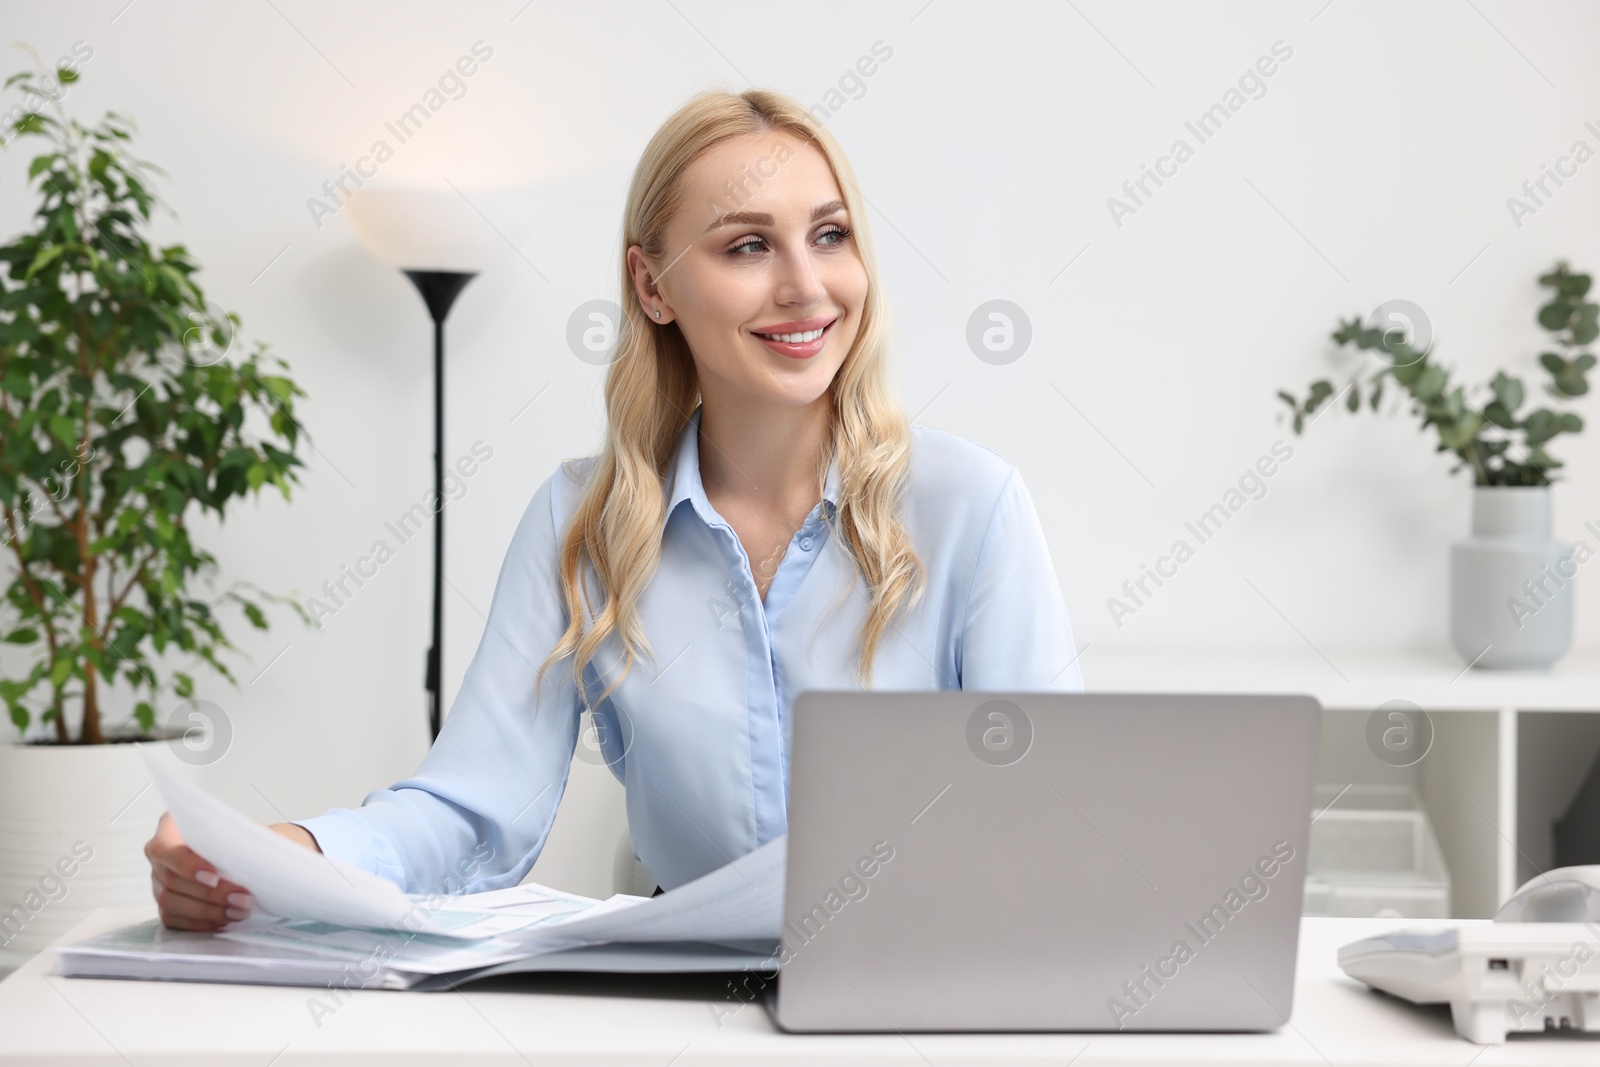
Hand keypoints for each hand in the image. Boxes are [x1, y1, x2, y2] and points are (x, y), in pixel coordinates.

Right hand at [144, 811, 252, 930]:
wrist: (243, 854)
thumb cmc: (240, 838)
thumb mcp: (244, 829)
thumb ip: (244, 836)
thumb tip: (258, 849)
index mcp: (171, 827)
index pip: (166, 848)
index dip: (188, 865)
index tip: (215, 877)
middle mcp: (159, 856)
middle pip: (173, 880)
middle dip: (210, 894)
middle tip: (242, 899)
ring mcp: (158, 882)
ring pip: (170, 902)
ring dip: (207, 911)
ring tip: (238, 912)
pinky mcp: (166, 905)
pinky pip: (174, 920)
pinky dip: (200, 923)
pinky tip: (223, 921)